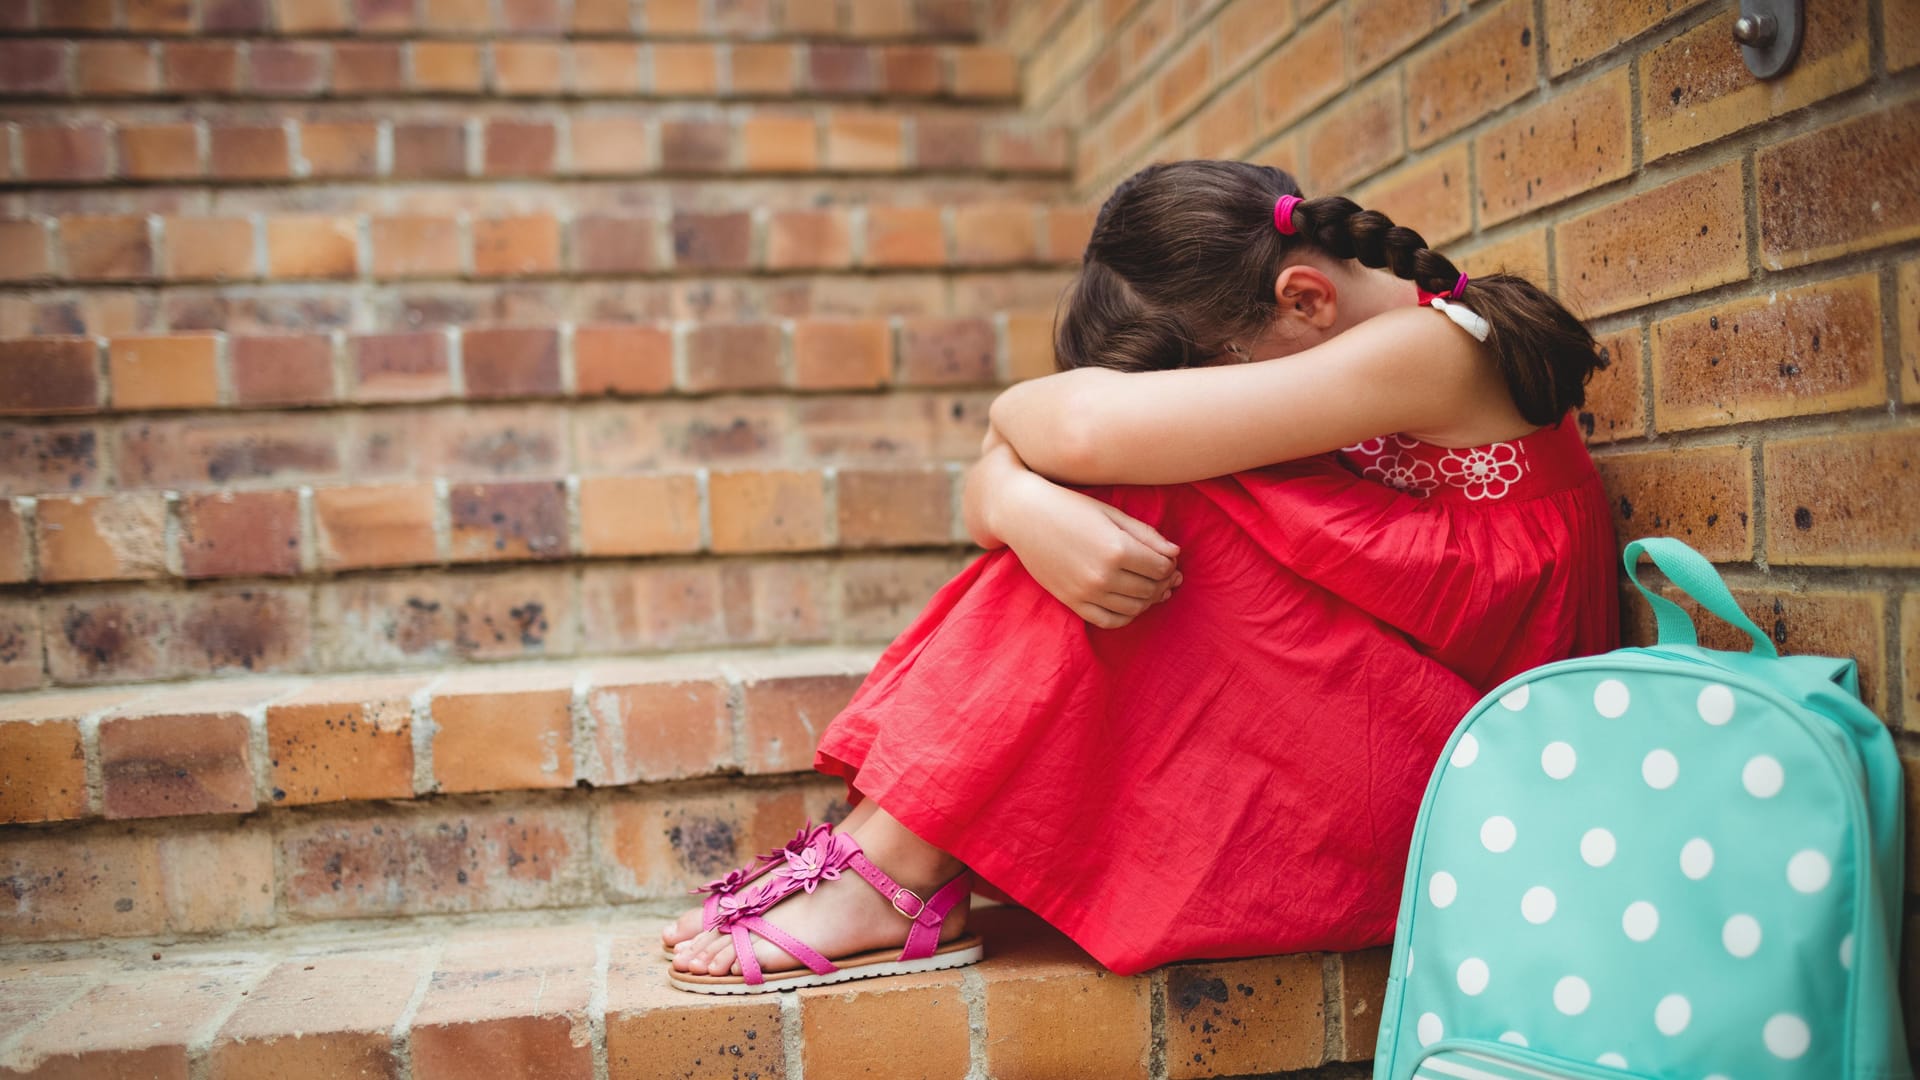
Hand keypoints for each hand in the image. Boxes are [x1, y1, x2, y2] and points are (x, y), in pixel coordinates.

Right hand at [996, 471, 1181, 628]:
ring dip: (1150, 599)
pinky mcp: (1073, 602)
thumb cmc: (1070, 507)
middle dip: (1164, 582)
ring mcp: (1087, 593)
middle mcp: (1104, 576)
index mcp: (1117, 549)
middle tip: (1166, 573)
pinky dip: (1127, 616)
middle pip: (1152, 589)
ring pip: (1135, 608)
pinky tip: (1131, 602)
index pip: (1162, 568)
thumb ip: (1146, 535)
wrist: (1023, 515)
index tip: (1169, 558)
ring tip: (1151, 586)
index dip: (1171, 564)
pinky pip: (1110, 621)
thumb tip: (1175, 553)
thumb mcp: (1112, 514)